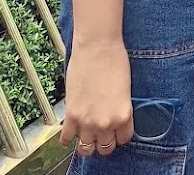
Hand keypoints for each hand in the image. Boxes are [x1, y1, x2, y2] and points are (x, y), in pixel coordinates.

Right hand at [60, 40, 133, 156]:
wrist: (97, 45)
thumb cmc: (115, 59)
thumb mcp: (126, 89)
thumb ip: (119, 109)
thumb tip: (113, 120)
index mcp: (124, 115)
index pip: (124, 139)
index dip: (119, 134)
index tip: (115, 130)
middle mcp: (106, 123)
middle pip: (105, 148)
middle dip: (104, 141)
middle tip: (101, 132)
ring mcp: (87, 121)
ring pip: (86, 149)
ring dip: (86, 143)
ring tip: (86, 133)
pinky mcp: (71, 115)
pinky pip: (67, 139)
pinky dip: (68, 138)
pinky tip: (71, 130)